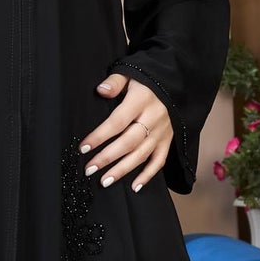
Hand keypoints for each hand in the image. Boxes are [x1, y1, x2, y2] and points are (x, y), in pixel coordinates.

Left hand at [81, 71, 172, 190]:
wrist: (175, 84)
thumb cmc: (146, 80)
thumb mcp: (131, 73)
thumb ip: (115, 82)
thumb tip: (101, 90)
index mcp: (141, 101)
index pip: (117, 122)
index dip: (100, 136)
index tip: (84, 147)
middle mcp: (153, 119)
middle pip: (128, 142)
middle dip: (107, 157)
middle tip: (89, 168)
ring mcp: (161, 132)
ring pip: (141, 155)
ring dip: (122, 170)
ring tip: (104, 181)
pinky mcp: (167, 141)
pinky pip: (159, 161)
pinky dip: (148, 175)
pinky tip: (135, 187)